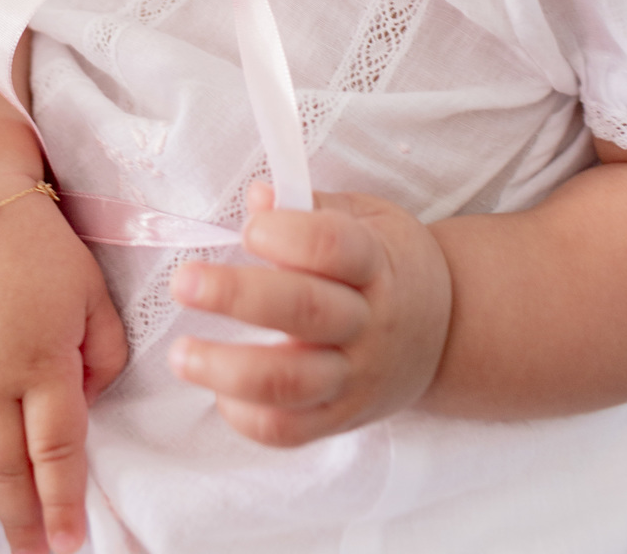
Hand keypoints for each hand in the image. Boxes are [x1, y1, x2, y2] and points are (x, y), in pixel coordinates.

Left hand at [168, 185, 451, 447]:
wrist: (445, 333)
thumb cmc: (391, 263)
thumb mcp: (368, 218)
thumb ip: (311, 206)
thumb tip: (258, 197)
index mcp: (376, 262)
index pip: (334, 247)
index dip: (287, 235)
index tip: (250, 227)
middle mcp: (367, 323)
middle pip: (304, 311)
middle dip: (238, 296)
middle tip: (185, 283)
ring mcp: (354, 376)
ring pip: (291, 382)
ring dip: (228, 370)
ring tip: (181, 354)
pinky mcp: (339, 418)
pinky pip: (288, 429)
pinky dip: (246, 416)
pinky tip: (217, 389)